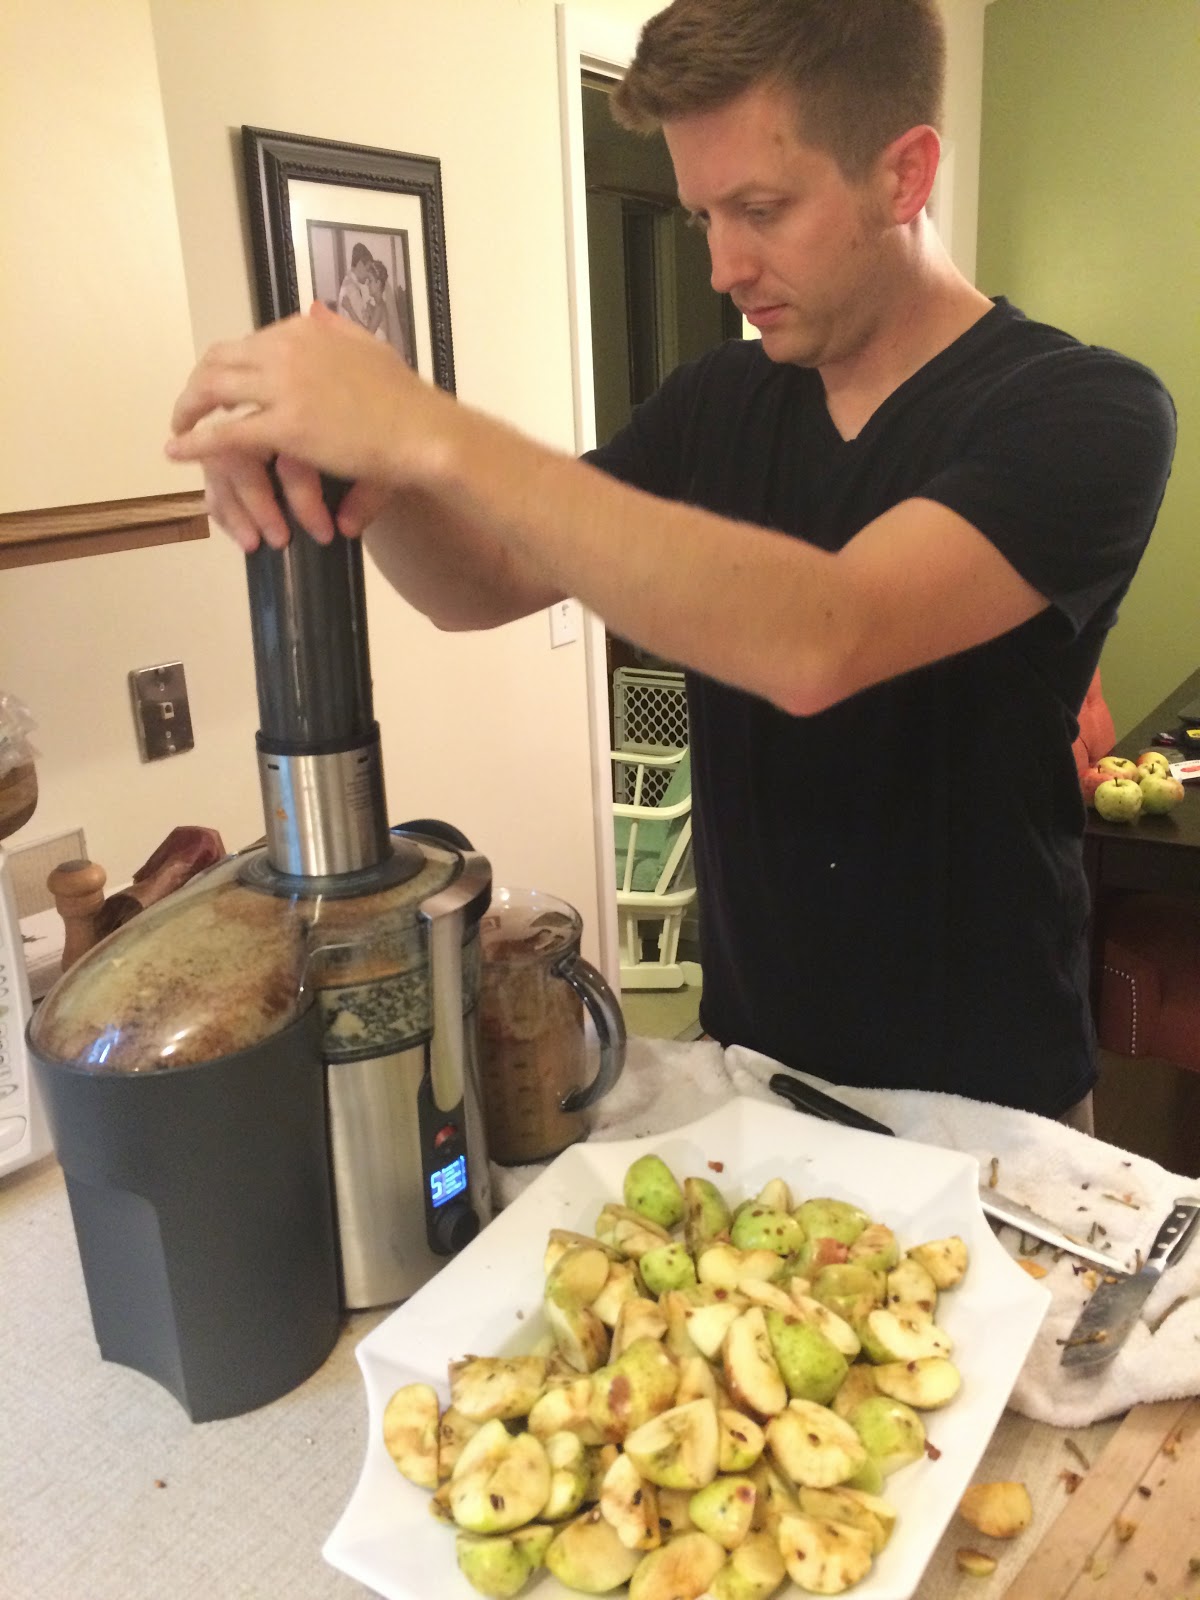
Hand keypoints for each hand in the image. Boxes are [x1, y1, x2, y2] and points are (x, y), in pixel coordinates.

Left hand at [166, 304, 445, 542]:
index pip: (249, 342)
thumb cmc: (406, 399)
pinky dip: (195, 441)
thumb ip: (337, 328)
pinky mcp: (284, 426)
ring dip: (188, 407)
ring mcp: (283, 386)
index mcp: (305, 329)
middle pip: (220, 359)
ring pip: (214, 389)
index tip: (222, 387)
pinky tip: (178, 450)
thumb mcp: (370, 347)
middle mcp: (286, 348)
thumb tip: (314, 309)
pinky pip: (226, 432)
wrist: (423, 430)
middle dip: (198, 384)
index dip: (229, 366)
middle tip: (190, 407)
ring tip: (179, 427)